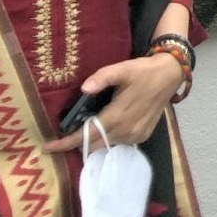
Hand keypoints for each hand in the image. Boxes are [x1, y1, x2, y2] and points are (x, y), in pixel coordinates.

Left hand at [45, 54, 184, 152]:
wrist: (169, 76)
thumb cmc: (143, 71)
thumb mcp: (122, 69)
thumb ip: (102, 77)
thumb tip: (84, 88)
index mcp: (117, 116)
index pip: (85, 135)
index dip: (65, 143)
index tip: (47, 147)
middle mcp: (126, 130)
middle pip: (93, 145)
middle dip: (76, 143)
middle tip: (63, 134)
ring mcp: (135, 136)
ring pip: (105, 145)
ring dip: (93, 140)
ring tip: (85, 128)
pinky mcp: (142, 136)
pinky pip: (118, 143)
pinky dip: (107, 139)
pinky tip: (105, 128)